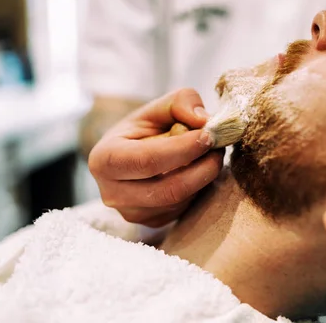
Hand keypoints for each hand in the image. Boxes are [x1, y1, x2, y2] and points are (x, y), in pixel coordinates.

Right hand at [88, 88, 224, 226]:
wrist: (137, 154)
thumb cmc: (147, 128)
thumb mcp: (159, 107)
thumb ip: (181, 101)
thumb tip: (203, 121)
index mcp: (105, 159)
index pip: (148, 160)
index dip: (183, 149)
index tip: (210, 135)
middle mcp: (112, 193)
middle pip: (168, 189)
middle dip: (202, 167)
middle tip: (220, 147)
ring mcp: (131, 213)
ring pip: (180, 201)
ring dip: (203, 178)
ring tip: (210, 154)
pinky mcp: (151, 223)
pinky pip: (183, 209)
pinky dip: (197, 189)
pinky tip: (197, 171)